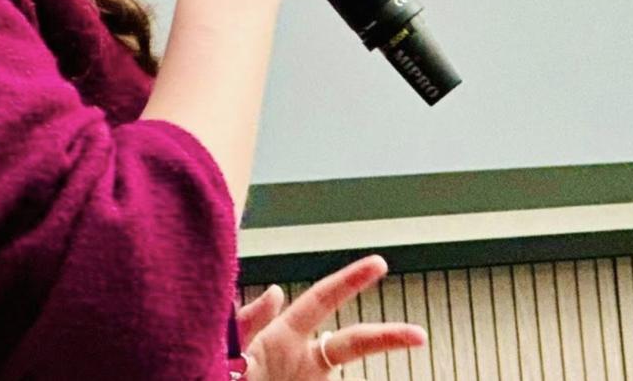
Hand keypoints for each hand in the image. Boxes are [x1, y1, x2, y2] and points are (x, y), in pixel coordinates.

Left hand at [235, 255, 425, 378]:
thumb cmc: (212, 373)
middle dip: (387, 336)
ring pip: (348, 358)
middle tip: (419, 335)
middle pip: (354, 343)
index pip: (322, 301)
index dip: (350, 281)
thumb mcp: (225, 346)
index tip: (381, 263)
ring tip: (404, 345)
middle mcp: (303, 361)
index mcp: (282, 338)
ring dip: (374, 347)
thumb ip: (246, 323)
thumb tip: (278, 290)